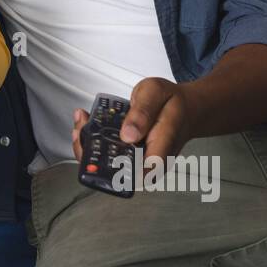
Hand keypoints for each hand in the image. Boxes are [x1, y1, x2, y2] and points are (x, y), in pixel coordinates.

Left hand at [71, 79, 205, 166]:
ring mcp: (140, 161)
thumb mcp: (156, 92)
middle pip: (118, 173)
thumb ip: (143, 111)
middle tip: (80, 129)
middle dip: (92, 155)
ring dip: (89, 147)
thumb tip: (128, 136)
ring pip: (109, 166)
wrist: (185, 109)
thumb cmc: (171, 101)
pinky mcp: (132, 157)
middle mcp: (150, 161)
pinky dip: (94, 142)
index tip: (95, 152)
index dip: (113, 170)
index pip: (139, 173)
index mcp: (162, 147)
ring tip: (81, 122)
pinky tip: (86, 124)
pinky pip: (109, 155)